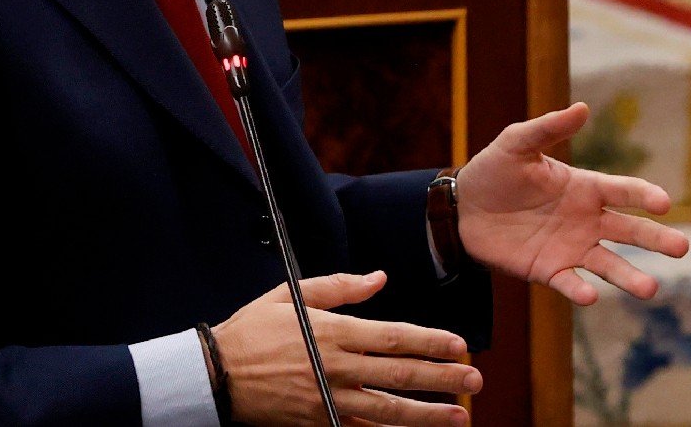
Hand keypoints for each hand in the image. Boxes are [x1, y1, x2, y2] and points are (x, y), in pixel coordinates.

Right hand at [215, 271, 480, 425]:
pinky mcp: (320, 421)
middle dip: (442, 377)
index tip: (459, 344)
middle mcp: (336, 367)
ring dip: (428, 413)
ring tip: (459, 415)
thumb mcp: (291, 294)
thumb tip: (379, 278)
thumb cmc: (253, 330)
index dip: (430, 341)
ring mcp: (329, 399)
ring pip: (388, 410)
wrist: (216, 373)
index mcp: (333, 332)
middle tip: (474, 380)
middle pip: (400, 374)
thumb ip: (339, 286)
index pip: (393, 337)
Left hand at [456, 102, 689, 304]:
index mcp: (586, 187)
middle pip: (630, 231)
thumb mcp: (517, 143)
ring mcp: (571, 248)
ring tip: (650, 290)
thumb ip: (549, 128)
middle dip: (656, 240)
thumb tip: (583, 107)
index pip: (624, 191)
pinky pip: (569, 282)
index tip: (664, 203)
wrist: (462, 207)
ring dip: (630, 277)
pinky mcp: (549, 270)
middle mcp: (587, 220)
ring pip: (609, 264)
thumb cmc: (495, 170)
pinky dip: (580, 290)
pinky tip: (589, 295)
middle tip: (682, 248)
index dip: (645, 196)